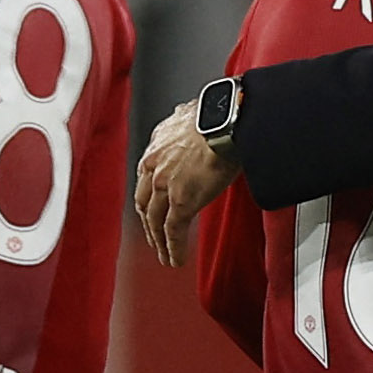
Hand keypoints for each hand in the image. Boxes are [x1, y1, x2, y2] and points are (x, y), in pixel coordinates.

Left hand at [134, 101, 240, 267]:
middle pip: (144, 202)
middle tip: (155, 236)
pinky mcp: (181, 202)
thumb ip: (184, 118)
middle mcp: (154, 165)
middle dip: (148, 223)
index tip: (154, 205)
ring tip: (165, 255)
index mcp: (157, 145)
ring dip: (159, 241)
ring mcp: (165, 185)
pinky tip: (175, 260)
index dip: (149, 195)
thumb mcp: (192, 114)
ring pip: (154, 221)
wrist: (228, 121)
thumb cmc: (218, 114)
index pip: (145, 177)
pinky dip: (173, 248)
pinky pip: (173, 232)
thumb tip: (185, 112)